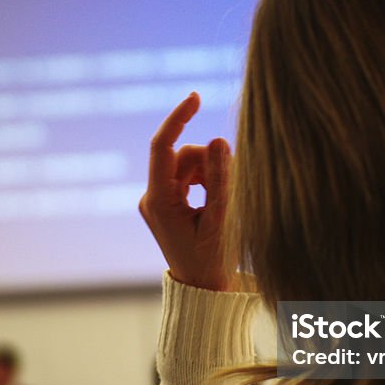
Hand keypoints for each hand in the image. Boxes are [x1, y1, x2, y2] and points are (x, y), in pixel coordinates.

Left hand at [139, 92, 233, 291]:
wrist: (203, 288)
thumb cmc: (212, 260)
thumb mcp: (221, 219)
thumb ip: (220, 179)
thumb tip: (218, 140)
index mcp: (159, 202)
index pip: (162, 147)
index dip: (178, 118)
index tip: (195, 96)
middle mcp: (153, 197)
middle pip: (182, 155)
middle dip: (210, 162)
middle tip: (231, 186)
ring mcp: (158, 199)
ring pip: (188, 163)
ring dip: (211, 172)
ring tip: (225, 200)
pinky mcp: (167, 200)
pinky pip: (188, 174)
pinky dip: (207, 179)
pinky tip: (215, 201)